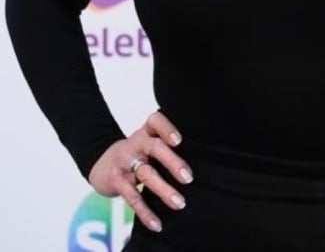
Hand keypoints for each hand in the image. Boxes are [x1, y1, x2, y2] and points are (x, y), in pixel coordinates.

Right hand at [88, 111, 192, 233]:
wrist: (102, 163)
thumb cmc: (137, 152)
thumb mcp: (148, 141)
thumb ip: (167, 145)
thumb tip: (201, 159)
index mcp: (146, 131)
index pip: (155, 121)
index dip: (167, 128)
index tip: (179, 141)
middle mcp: (135, 143)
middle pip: (154, 148)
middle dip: (172, 162)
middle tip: (188, 178)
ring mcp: (125, 161)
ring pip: (146, 174)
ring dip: (163, 190)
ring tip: (179, 203)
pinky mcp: (117, 181)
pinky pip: (133, 198)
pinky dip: (145, 213)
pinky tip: (157, 223)